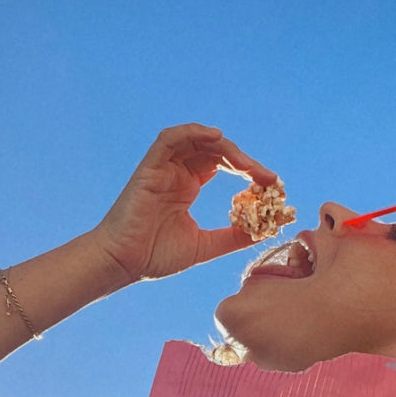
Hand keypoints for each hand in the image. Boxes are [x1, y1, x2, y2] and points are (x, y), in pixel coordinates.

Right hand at [92, 124, 278, 282]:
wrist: (123, 264)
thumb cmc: (155, 256)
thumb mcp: (205, 246)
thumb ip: (233, 237)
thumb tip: (264, 232)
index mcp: (187, 187)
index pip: (224, 166)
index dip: (249, 170)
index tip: (272, 185)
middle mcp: (177, 173)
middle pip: (216, 151)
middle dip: (245, 161)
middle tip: (268, 178)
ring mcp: (163, 168)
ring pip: (198, 141)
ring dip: (227, 148)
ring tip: (248, 165)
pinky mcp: (149, 168)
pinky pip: (170, 139)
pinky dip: (193, 132)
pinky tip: (218, 138)